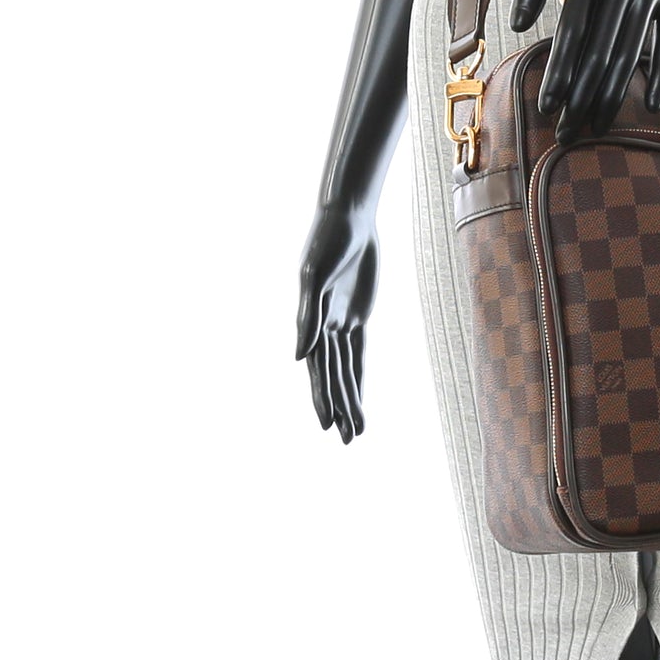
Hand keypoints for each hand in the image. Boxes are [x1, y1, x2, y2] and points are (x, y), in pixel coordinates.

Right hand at [295, 204, 379, 441]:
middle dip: (339, 407)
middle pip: (333, 376)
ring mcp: (340, 320)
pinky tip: (359, 396)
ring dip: (350, 398)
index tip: (327, 425)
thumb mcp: (314, 277)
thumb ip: (308, 317)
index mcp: (311, 322)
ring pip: (347, 369)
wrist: (348, 218)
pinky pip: (359, 352)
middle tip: (347, 441)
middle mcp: (324, 326)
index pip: (319, 369)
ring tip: (356, 430)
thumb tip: (299, 358)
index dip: (323, 396)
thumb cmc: (327, 242)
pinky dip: (359, 375)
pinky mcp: (358, 313)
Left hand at [508, 0, 659, 142]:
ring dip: (614, 94)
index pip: (570, 34)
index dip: (558, 73)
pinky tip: (651, 102)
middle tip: (568, 135)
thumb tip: (516, 26)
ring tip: (598, 125)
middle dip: (581, 97)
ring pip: (630, 51)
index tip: (546, 107)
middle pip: (599, 51)